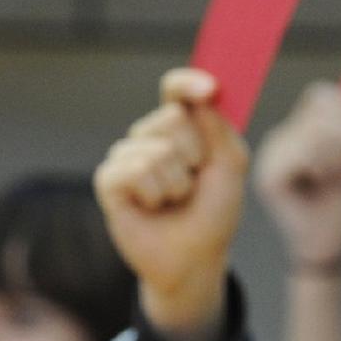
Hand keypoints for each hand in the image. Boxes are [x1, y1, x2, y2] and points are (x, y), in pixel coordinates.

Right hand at [93, 69, 249, 333]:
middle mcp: (151, 136)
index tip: (210, 88)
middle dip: (195, 154)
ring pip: (155, 149)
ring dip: (177, 182)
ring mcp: (127, 156)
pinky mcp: (109, 181)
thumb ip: (220, 128)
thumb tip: (203, 95)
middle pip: (171, 118)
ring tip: (175, 198)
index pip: (176, 90)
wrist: (195, 257)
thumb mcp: (230, 167)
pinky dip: (154, 193)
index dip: (188, 82)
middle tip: (195, 180)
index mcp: (182, 127)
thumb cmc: (214, 211)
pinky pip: (132, 171)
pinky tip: (153, 206)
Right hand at [253, 81, 340, 271]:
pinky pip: (304, 153)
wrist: (327, 246)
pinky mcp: (269, 177)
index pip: (322, 94)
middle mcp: (278, 139)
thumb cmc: (338, 204)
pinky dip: (324, 165)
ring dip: (338, 153)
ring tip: (333, 176)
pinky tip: (321, 182)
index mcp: (295, 130)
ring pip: (315, 130)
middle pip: (321, 110)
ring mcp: (269, 157)